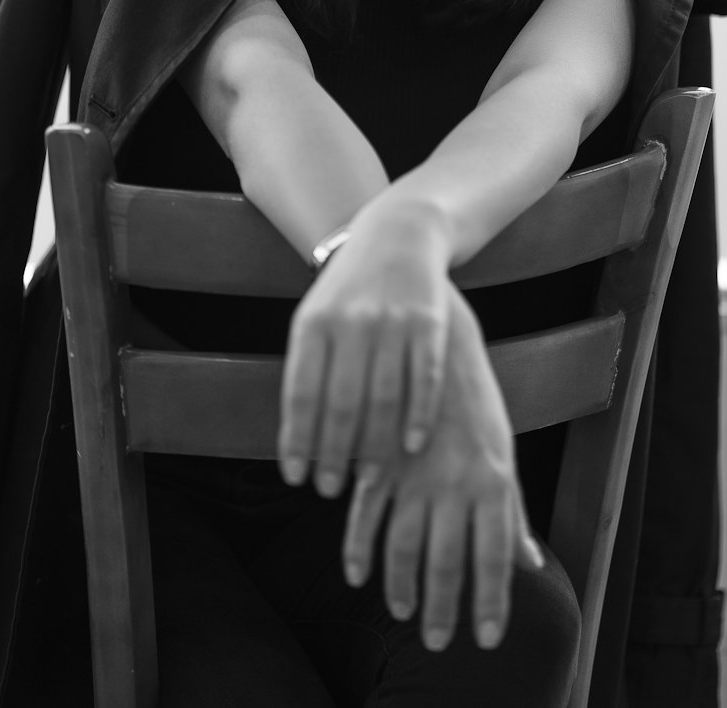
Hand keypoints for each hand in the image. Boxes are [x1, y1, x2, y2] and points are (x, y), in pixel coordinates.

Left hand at [278, 198, 451, 496]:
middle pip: (343, 404)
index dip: (298, 441)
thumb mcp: (317, 318)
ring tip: (368, 479)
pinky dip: (419, 417)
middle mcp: (352, 323)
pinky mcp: (430, 323)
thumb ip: (309, 370)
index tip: (296, 478)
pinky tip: (412, 446)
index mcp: (315, 324)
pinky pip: (426, 380)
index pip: (302, 394)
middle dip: (334, 455)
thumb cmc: (349, 290)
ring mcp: (393, 322)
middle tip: (330, 490)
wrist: (397, 234)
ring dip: (375, 447)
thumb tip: (299, 442)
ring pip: (385, 399)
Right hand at [341, 284, 543, 652]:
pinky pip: (365, 513)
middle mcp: (453, 479)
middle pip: (445, 560)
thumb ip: (512, 507)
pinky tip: (357, 574)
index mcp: (491, 478)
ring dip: (399, 585)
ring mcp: (413, 469)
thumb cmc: (475, 396)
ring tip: (400, 612)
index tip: (485, 638)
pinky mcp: (378, 454)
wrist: (435, 335)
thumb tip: (531, 562)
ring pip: (401, 544)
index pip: (492, 557)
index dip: (489, 602)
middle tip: (438, 641)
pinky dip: (357, 549)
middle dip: (442, 607)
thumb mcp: (501, 447)